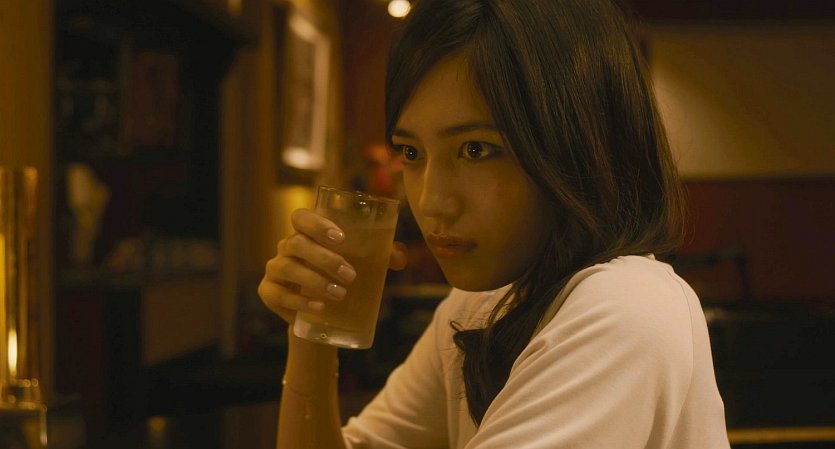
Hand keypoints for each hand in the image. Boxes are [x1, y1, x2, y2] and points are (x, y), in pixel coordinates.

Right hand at [258, 208, 407, 323]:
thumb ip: (383, 256)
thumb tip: (400, 259)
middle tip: (350, 275)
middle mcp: (287, 247)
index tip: (341, 238)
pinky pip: (278, 293)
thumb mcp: (363, 265)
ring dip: (314, 280)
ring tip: (340, 294)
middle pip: (297, 243)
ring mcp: (274, 269)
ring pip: (286, 267)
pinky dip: (300, 301)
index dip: (317, 223)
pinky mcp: (269, 292)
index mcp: (306, 233)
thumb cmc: (342, 279)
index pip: (301, 217)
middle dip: (324, 258)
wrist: (322, 316)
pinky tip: (320, 307)